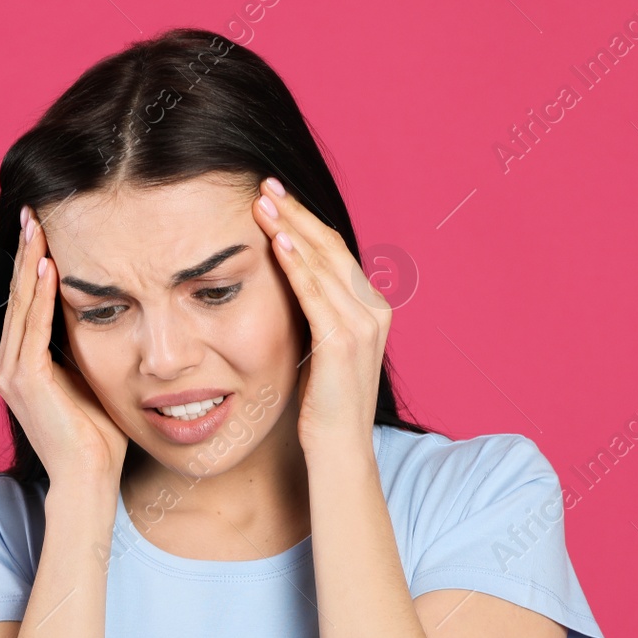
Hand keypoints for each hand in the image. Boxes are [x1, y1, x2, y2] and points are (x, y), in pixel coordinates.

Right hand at [0, 205, 129, 489]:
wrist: (89, 477)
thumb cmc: (99, 436)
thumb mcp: (91, 377)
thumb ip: (85, 347)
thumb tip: (104, 310)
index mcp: (21, 365)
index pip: (28, 303)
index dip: (34, 263)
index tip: (44, 228)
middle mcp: (8, 365)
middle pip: (19, 296)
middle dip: (27, 251)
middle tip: (33, 210)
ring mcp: (11, 372)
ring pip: (22, 304)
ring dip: (30, 262)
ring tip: (37, 224)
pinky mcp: (23, 379)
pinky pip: (33, 327)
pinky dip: (41, 294)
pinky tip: (49, 264)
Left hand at [251, 178, 391, 454]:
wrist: (338, 450)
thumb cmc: (323, 406)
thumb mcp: (323, 349)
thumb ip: (318, 314)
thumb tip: (292, 283)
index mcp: (373, 308)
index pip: (337, 252)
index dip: (306, 221)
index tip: (276, 198)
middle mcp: (375, 310)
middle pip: (331, 247)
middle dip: (296, 213)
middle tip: (265, 186)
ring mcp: (363, 325)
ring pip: (323, 262)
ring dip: (290, 228)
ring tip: (262, 203)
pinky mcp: (343, 341)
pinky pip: (314, 292)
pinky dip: (294, 262)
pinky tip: (273, 240)